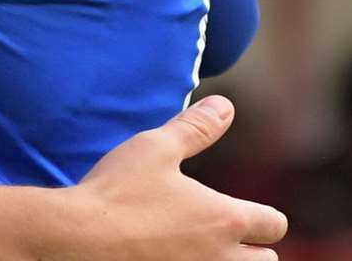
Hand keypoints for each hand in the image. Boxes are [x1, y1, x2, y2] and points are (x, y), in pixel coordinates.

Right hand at [62, 95, 286, 259]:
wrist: (78, 238)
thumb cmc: (118, 192)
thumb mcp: (154, 148)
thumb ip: (194, 128)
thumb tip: (225, 106)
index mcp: (226, 218)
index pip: (273, 222)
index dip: (263, 215)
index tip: (243, 210)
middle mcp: (222, 256)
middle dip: (252, 248)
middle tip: (224, 234)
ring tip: (202, 249)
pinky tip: (172, 257)